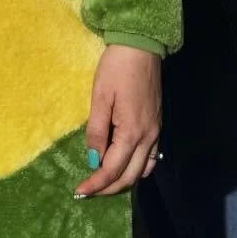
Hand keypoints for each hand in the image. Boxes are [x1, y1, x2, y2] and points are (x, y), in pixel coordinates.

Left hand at [75, 45, 161, 197]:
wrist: (141, 46)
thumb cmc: (116, 69)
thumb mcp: (100, 97)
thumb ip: (97, 132)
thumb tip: (93, 160)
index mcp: (132, 132)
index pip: (112, 169)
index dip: (95, 183)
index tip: (79, 191)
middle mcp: (148, 137)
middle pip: (129, 176)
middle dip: (108, 188)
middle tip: (87, 191)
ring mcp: (156, 132)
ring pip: (143, 170)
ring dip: (123, 181)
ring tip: (103, 182)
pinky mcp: (157, 125)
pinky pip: (151, 158)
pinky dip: (137, 169)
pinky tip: (123, 165)